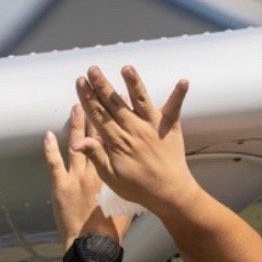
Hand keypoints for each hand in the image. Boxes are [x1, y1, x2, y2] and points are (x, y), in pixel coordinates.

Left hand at [44, 104, 132, 247]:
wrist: (94, 243)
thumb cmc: (112, 229)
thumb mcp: (125, 207)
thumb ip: (127, 191)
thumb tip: (136, 183)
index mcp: (112, 175)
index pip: (114, 143)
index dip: (114, 125)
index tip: (117, 108)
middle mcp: (96, 171)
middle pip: (97, 137)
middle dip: (96, 115)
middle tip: (96, 95)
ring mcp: (77, 177)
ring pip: (77, 145)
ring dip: (76, 125)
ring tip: (76, 105)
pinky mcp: (61, 185)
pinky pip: (55, 163)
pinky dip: (50, 149)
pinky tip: (48, 134)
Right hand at [70, 65, 200, 216]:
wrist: (169, 194)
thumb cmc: (138, 188)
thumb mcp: (110, 176)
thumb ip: (96, 155)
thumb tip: (77, 142)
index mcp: (117, 142)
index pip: (98, 115)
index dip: (88, 98)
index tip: (80, 82)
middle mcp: (134, 130)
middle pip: (114, 104)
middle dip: (102, 85)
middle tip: (93, 68)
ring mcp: (153, 127)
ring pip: (140, 101)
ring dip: (133, 83)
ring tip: (127, 67)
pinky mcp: (170, 127)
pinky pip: (174, 109)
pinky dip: (179, 95)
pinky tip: (184, 81)